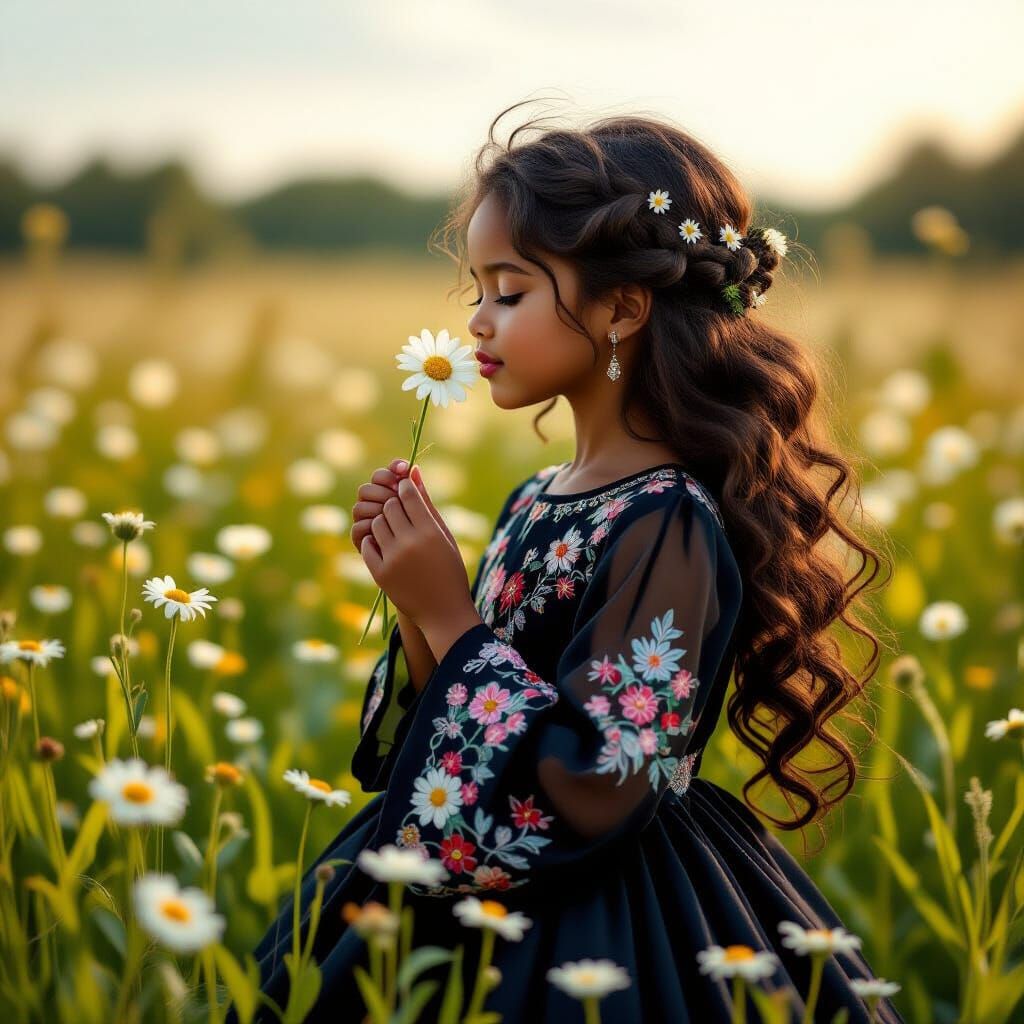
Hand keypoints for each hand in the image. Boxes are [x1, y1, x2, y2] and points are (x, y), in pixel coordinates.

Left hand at [359, 466, 474, 631]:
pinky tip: (387, 547)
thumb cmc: (450, 570)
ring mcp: (393, 559)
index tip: (406, 491)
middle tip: (401, 512)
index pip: (407, 494)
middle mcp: (410, 543)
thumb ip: (427, 504)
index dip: (405, 488)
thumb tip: (414, 472)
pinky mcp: (380, 573)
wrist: (444, 612)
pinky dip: (374, 542)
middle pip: (389, 506)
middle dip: (393, 504)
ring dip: (383, 523)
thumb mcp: (444, 536)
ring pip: (377, 523)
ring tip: (396, 532)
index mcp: (431, 532)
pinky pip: (368, 544)